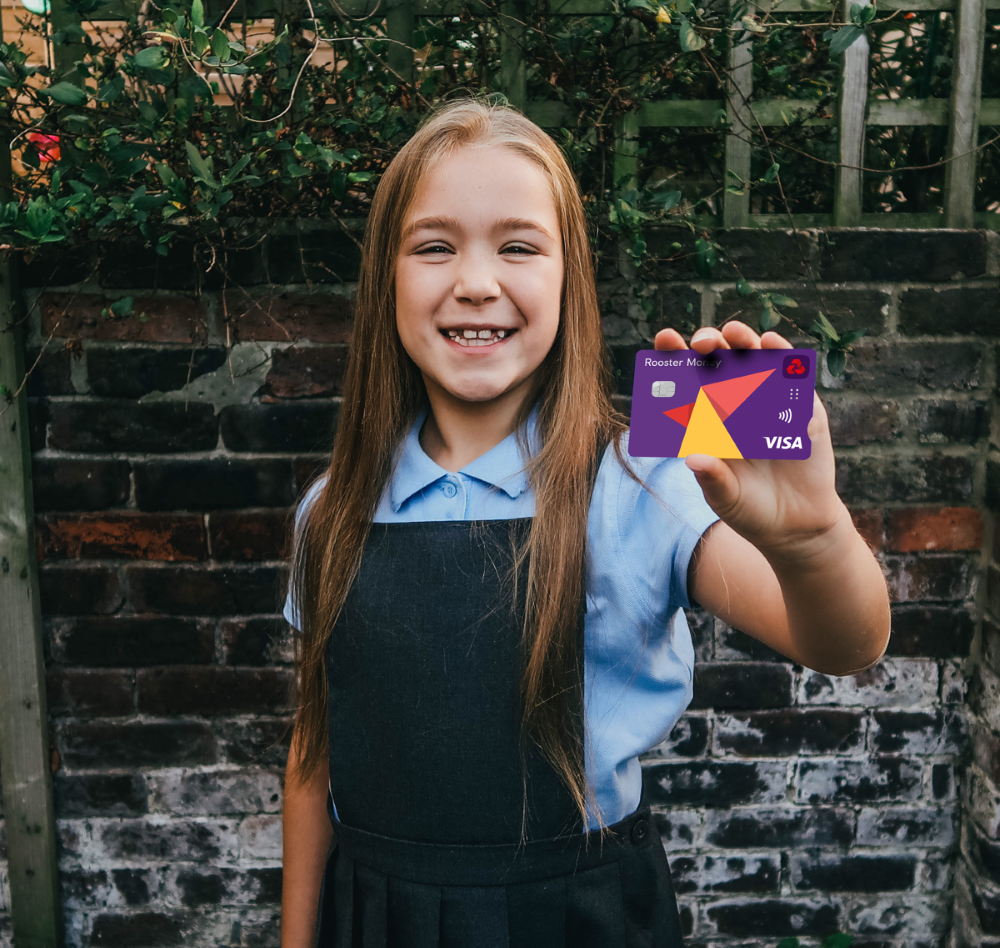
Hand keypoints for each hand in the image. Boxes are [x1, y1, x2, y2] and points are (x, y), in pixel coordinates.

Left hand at [654, 321, 845, 560]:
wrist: (795, 526)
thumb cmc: (750, 509)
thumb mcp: (726, 498)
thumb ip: (712, 479)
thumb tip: (692, 459)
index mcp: (709, 421)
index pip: (688, 383)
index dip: (675, 359)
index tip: (664, 340)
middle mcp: (737, 406)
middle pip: (721, 363)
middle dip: (710, 345)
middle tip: (702, 343)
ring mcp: (770, 404)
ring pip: (755, 362)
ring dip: (746, 343)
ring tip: (734, 334)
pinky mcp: (803, 410)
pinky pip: (792, 378)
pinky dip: (784, 358)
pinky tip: (773, 345)